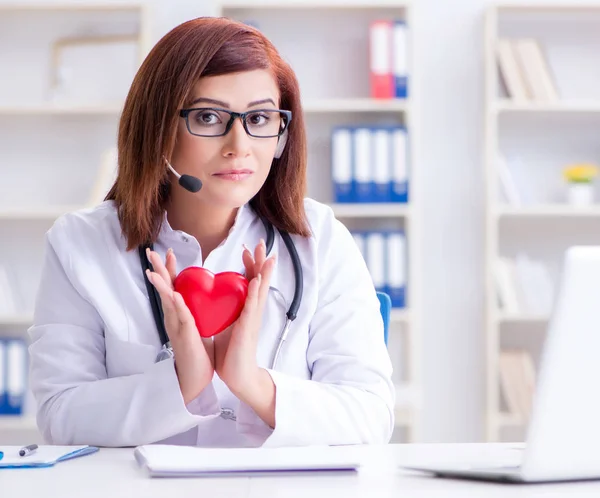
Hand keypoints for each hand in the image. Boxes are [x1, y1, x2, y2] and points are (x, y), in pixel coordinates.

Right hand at [145, 247, 214, 403]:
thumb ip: (194, 313)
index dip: (170, 271)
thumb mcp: (196, 327)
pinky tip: (174, 294)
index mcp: (178, 314)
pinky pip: (181, 317)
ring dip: (161, 284)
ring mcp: (178, 326)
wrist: (196, 378)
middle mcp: (174, 318)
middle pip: (164, 289)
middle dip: (157, 270)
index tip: (170, 253)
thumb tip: (198, 300)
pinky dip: (177, 305)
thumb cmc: (198, 354)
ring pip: (167, 301)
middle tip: (150, 251)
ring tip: (153, 269)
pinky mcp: (186, 336)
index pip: (173, 287)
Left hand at [214, 239, 275, 398]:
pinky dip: (254, 292)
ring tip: (267, 256)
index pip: (250, 282)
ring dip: (263, 272)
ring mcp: (252, 319)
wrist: (239, 375)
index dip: (250, 266)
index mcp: (246, 310)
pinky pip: (251, 307)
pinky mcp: (248, 328)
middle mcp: (253, 311)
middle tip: (262, 243)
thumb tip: (220, 301)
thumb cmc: (232, 352)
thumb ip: (227, 312)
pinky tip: (256, 280)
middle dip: (261, 262)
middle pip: (260, 281)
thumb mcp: (228, 326)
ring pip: (260, 290)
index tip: (247, 250)